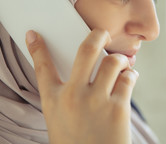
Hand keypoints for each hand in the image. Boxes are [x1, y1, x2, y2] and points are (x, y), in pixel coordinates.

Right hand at [25, 29, 138, 143]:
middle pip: (85, 51)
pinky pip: (128, 78)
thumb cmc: (76, 143)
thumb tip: (85, 70)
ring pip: (112, 61)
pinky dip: (131, 75)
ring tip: (121, 64)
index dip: (36, 48)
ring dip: (120, 59)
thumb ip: (67, 95)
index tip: (34, 33)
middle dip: (96, 35)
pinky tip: (130, 78)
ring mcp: (96, 101)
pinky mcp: (118, 107)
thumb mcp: (60, 120)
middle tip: (102, 33)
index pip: (42, 68)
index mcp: (54, 101)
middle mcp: (73, 97)